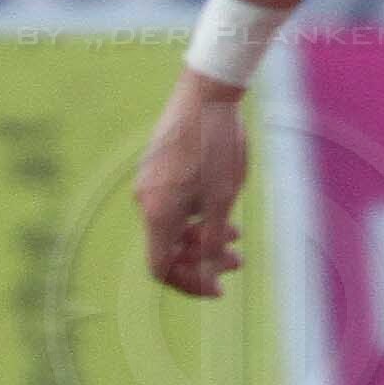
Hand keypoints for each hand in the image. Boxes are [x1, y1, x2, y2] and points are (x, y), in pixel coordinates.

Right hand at [133, 73, 252, 300]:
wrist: (206, 94)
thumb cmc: (217, 145)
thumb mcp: (223, 199)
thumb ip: (211, 240)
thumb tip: (205, 271)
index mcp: (157, 212)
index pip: (160, 268)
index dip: (189, 285)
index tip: (218, 290)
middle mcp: (145, 200)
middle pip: (168, 249)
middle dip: (203, 260)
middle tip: (238, 260)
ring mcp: (148, 183)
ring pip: (172, 226)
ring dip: (203, 237)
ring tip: (237, 234)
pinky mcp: (155, 168)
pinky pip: (171, 205)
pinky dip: (196, 216)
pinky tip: (222, 207)